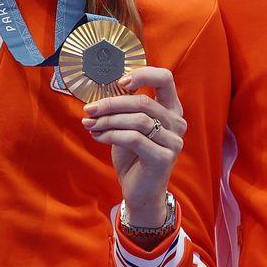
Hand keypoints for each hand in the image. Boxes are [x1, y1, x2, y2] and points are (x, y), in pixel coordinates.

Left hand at [81, 66, 186, 221]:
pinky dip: (111, 135)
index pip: (165, 79)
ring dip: (108, 121)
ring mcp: (173, 141)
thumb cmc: (134, 156)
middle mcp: (177, 122)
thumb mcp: (128, 127)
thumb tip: (98, 96)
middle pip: (143, 102)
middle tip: (89, 109)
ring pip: (137, 120)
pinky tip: (98, 137)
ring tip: (90, 125)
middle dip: (111, 104)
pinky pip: (133, 138)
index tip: (120, 82)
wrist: (141, 192)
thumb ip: (123, 109)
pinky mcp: (163, 157)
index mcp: (171, 109)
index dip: (143, 75)